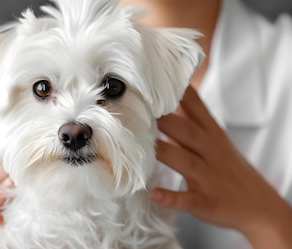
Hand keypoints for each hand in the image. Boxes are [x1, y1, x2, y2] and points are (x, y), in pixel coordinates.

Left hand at [152, 86, 291, 248]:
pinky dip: (171, 197)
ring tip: (141, 148)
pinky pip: (187, 199)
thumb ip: (192, 119)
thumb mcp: (215, 140)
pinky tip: (154, 194)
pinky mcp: (206, 202)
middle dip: (164, 120)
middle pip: (187, 131)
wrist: (260, 207)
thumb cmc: (230, 169)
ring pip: (186, 162)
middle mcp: (211, 152)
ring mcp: (209, 178)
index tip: (154, 80)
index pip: (195, 107)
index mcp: (212, 135)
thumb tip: (172, 96)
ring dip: (165, 153)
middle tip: (136, 110)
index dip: (177, 93)